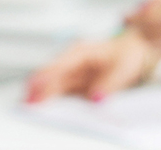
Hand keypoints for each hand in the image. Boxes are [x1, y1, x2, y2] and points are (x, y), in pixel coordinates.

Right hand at [24, 32, 155, 102]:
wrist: (133, 52)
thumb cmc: (126, 54)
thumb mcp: (123, 68)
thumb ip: (109, 84)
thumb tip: (96, 98)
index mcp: (80, 52)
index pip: (58, 65)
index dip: (45, 78)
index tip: (36, 89)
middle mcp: (71, 61)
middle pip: (49, 76)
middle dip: (37, 90)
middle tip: (27, 104)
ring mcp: (70, 72)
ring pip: (51, 85)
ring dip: (40, 96)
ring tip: (30, 108)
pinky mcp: (72, 83)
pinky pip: (58, 92)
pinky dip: (50, 100)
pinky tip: (45, 109)